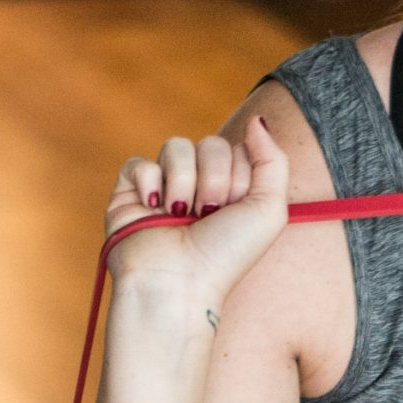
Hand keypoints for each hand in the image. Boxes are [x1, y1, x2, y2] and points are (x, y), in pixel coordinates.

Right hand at [104, 116, 290, 295]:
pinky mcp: (129, 193)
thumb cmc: (226, 255)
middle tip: (208, 215)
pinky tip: (154, 209)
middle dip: (214, 179)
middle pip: (210, 143)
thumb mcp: (269, 209)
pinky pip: (139, 162)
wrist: (178, 283)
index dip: (239, 176)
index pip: (237, 149)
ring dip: (184, 181)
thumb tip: (256, 119)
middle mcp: (198, 186)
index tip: (234, 209)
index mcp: (231, 189)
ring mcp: (164, 187)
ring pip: (176, 145)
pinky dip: (150, 184)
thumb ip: (273, 160)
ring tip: (182, 215)